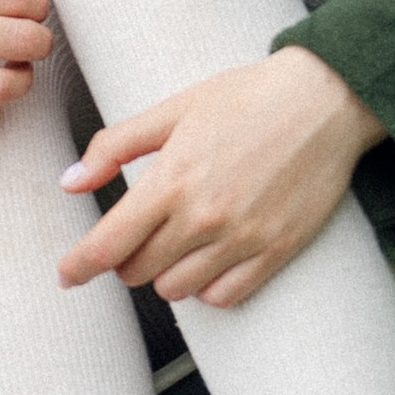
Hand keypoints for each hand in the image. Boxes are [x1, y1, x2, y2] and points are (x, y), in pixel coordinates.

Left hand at [57, 48, 386, 307]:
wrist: (327, 99)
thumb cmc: (248, 98)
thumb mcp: (173, 109)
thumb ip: (115, 146)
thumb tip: (70, 181)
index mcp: (170, 180)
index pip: (107, 245)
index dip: (78, 266)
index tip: (67, 274)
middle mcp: (202, 217)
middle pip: (137, 272)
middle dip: (126, 260)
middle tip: (139, 237)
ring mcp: (241, 238)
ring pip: (176, 289)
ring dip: (166, 274)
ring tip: (178, 245)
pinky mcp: (277, 250)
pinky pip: (225, 296)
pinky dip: (209, 287)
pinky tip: (210, 260)